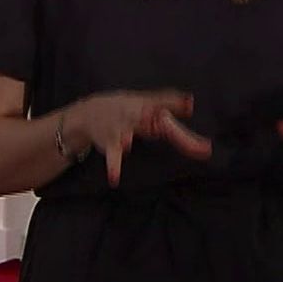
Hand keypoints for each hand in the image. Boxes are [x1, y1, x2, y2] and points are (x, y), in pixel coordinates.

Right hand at [63, 91, 213, 186]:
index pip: (164, 105)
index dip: (177, 106)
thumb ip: (170, 104)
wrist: (91, 110)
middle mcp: (133, 114)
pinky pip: (112, 156)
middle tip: (164, 123)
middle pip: (146, 118)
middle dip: (155, 121)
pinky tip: (114, 179)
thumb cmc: (126, 108)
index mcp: (147, 105)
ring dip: (125, 138)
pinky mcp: (110, 143)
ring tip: (127, 142)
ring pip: (124, 132)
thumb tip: (192, 103)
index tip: (191, 109)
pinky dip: (113, 167)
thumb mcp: (147, 102)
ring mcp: (120, 128)